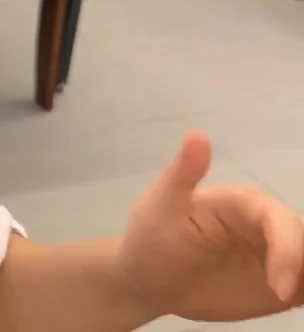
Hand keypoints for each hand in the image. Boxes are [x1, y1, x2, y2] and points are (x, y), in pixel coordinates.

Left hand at [116, 130, 303, 322]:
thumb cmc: (152, 239)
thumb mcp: (160, 206)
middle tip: (288, 296)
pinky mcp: (281, 283)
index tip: (280, 287)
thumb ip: (183, 173)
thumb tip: (196, 133)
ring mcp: (277, 255)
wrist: (147, 279)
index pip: (280, 220)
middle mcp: (268, 227)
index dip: (288, 250)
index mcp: (245, 203)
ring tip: (298, 298)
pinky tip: (297, 302)